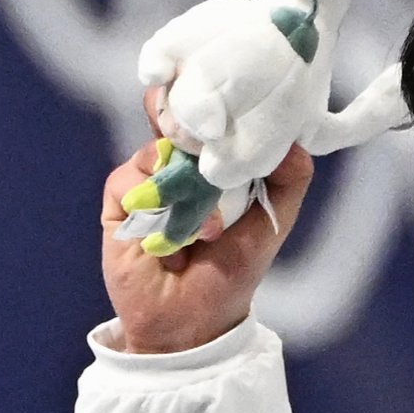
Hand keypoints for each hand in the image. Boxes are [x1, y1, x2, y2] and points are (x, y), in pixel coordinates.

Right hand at [100, 85, 313, 353]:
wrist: (191, 323)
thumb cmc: (233, 273)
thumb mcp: (272, 223)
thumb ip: (289, 181)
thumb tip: (293, 140)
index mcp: (215, 166)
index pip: (211, 120)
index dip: (215, 103)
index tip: (226, 89)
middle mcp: (179, 167)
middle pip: (174, 119)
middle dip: (186, 116)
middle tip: (204, 132)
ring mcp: (148, 183)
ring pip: (155, 150)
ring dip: (183, 184)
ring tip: (208, 230)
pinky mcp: (120, 203)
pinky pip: (126, 180)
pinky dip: (151, 201)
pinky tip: (172, 238)